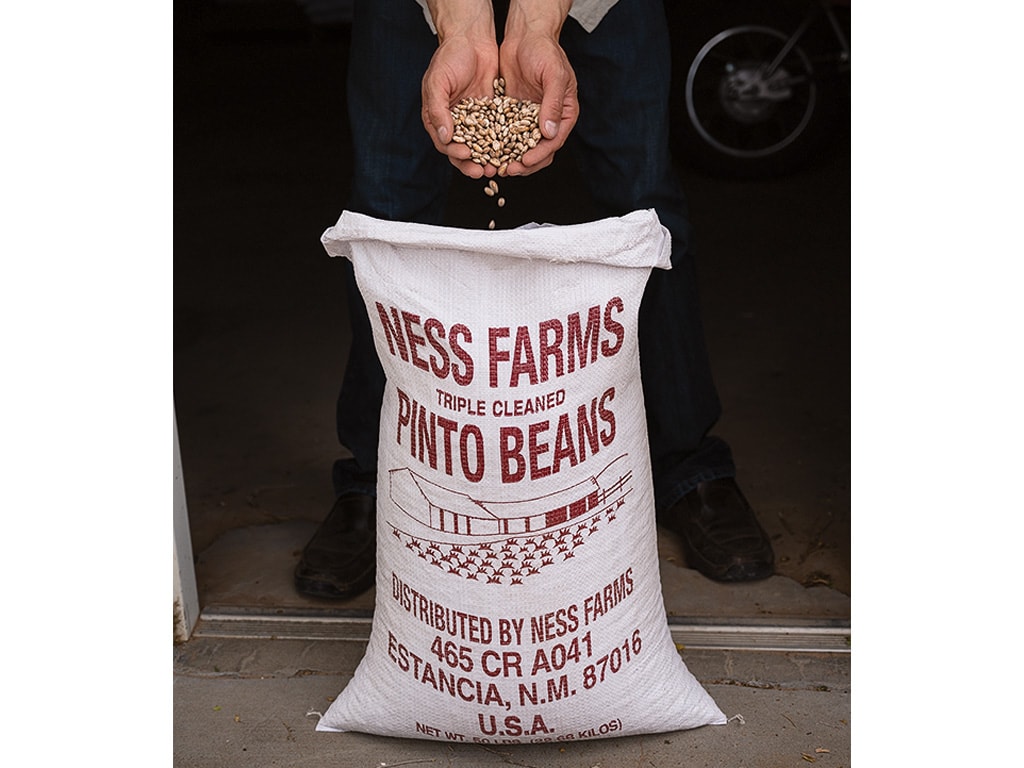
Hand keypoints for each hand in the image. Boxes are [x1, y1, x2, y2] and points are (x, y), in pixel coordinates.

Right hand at [421, 1, 499, 177]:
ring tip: (498, 168)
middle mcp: (454, 122)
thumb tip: (444, 136)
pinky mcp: (491, 114)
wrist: (472, 38)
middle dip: (473, 164)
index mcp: (437, 117)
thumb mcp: (438, 82)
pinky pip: (496, 132)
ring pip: (481, 146)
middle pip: (462, 151)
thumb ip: (437, 109)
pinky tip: (511, 151)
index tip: (467, 155)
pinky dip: (502, 144)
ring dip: (488, 158)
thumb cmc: (450, 57)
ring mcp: (473, 119)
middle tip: (485, 172)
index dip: (455, 152)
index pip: (445, 143)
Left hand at [497, 1, 577, 175]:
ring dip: (511, 158)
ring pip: (522, 146)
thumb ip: (553, 104)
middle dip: (524, 163)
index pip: (554, 142)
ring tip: (497, 166)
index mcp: (565, 114)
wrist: (525, 35)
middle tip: (509, 170)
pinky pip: (507, 134)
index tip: (525, 162)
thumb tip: (550, 133)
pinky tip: (486, 150)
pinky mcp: (514, 114)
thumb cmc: (545, 51)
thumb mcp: (554, 76)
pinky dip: (499, 144)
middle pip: (539, 150)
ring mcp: (531, 118)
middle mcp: (549, 119)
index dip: (540, 154)